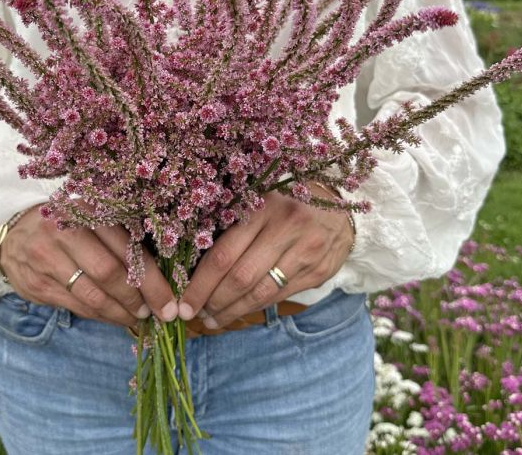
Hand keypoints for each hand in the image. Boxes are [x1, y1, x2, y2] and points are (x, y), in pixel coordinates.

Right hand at [0, 204, 178, 328]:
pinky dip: (101, 316)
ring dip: (121, 312)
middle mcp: (65, 232)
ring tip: (139, 318)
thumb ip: (120, 236)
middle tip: (158, 313)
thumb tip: (162, 271)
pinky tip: (116, 318)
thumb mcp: (92, 217)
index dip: (151, 279)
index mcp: (87, 210)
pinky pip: (76, 307)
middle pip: (109, 273)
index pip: (126, 248)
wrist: (13, 232)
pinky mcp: (37, 285)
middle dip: (139, 298)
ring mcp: (47, 259)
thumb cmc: (67, 223)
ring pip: (92, 295)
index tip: (169, 300)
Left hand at [177, 185, 354, 328]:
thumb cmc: (285, 204)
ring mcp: (306, 252)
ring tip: (212, 319)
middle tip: (194, 312)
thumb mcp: (258, 202)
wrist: (338, 209)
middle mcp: (286, 229)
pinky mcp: (318, 272)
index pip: (224, 253)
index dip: (201, 283)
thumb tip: (193, 264)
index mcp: (262, 207)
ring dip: (232, 311)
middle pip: (241, 277)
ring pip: (261, 293)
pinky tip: (238, 312)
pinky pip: (279, 296)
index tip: (183, 302)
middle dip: (213, 301)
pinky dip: (254, 307)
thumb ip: (233, 226)